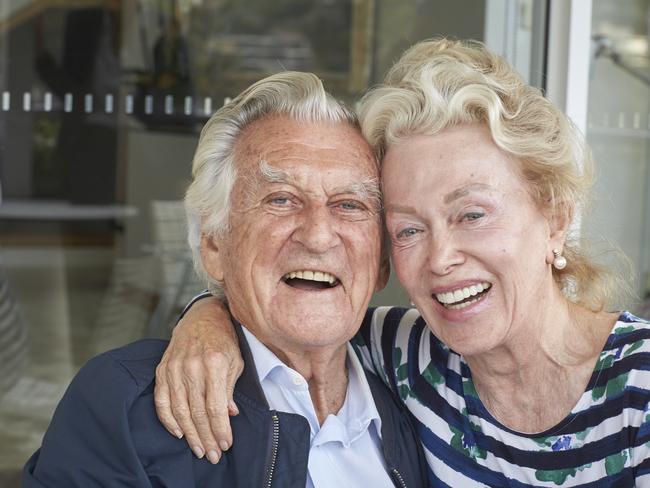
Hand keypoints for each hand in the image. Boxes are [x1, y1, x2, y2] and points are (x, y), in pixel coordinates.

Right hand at [154, 297, 242, 463]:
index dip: (220, 429)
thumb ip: (230, 389)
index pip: (215, 406)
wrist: (203, 317)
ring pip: (179, 410)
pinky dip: (168, 419)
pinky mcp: (162, 369)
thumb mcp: (235, 362)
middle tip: (212, 455)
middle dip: (206, 437)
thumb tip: (229, 415)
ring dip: (189, 434)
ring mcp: (174, 368)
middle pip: (197, 412)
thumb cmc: (224, 340)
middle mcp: (192, 367)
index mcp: (214, 364)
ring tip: (199, 449)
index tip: (226, 444)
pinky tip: (178, 433)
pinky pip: (161, 400)